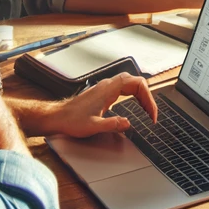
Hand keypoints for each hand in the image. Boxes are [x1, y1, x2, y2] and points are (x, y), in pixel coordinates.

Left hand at [41, 72, 157, 136]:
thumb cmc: (71, 120)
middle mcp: (108, 85)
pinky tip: (135, 104)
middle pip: (136, 81)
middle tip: (151, 113)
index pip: (138, 84)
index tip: (151, 114)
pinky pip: (124, 87)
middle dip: (148, 96)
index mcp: (108, 89)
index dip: (149, 99)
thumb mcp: (93, 126)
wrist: (57, 117)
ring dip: (142, 94)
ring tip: (147, 109)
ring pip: (131, 83)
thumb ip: (112, 125)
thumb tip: (128, 124)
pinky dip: (134, 95)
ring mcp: (105, 87)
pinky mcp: (103, 92)